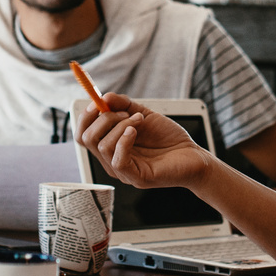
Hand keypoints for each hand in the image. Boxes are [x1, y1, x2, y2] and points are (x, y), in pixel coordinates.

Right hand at [77, 94, 214, 189]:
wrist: (193, 154)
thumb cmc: (169, 138)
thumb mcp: (143, 114)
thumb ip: (123, 105)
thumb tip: (103, 97)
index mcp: (110, 147)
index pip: (82, 134)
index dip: (85, 116)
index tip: (98, 101)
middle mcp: (112, 160)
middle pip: (86, 139)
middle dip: (103, 118)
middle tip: (125, 111)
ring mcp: (123, 172)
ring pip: (102, 146)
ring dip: (120, 125)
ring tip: (139, 119)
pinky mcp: (136, 178)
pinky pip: (117, 159)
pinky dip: (123, 140)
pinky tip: (135, 131)